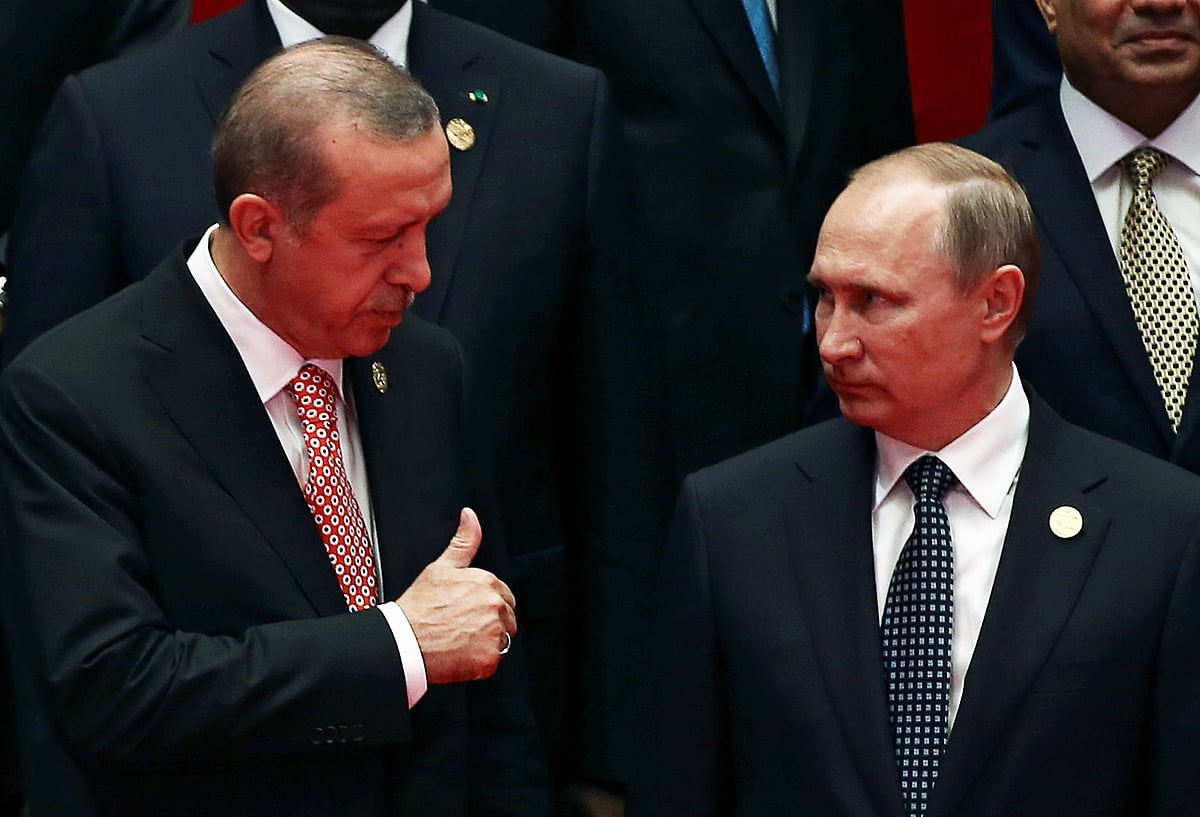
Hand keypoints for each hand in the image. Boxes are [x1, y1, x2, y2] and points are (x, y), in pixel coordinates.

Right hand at [397, 507, 516, 683]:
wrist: (403, 641)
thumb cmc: (418, 606)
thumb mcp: (441, 567)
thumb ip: (464, 542)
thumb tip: (470, 515)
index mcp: (487, 582)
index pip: (503, 597)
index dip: (485, 606)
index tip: (467, 612)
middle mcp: (494, 606)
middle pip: (507, 619)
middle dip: (489, 624)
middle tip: (461, 628)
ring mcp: (493, 633)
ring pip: (500, 641)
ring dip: (484, 644)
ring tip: (458, 640)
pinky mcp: (489, 658)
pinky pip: (492, 662)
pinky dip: (478, 662)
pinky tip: (459, 654)